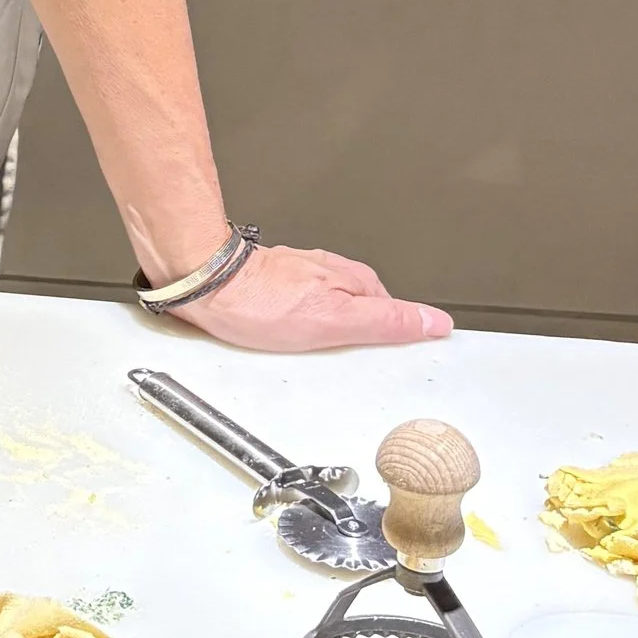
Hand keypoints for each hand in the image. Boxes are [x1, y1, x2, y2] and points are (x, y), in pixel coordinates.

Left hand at [179, 243, 451, 353]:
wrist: (205, 284)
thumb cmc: (259, 303)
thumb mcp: (336, 320)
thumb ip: (385, 321)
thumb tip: (432, 321)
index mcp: (354, 280)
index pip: (394, 313)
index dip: (396, 338)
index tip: (396, 361)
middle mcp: (331, 274)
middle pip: (362, 313)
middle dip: (357, 339)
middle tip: (344, 364)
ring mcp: (302, 278)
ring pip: (330, 312)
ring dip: (326, 333)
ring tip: (310, 354)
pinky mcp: (276, 286)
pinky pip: (300, 312)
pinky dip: (298, 328)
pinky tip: (287, 340)